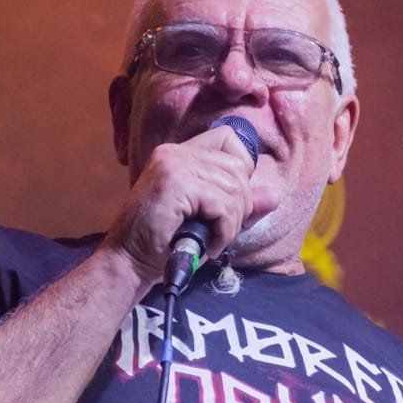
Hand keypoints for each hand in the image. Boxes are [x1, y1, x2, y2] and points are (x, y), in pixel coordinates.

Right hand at [102, 124, 269, 282]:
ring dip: (232, 222)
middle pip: (238, 166)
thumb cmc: (164, 243)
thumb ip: (239, 204)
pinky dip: (224, 230)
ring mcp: (173, 165)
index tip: (230, 202)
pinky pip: (223, 204)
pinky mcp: (175, 184)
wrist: (128, 262)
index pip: (230, 139)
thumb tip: (274, 195)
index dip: (242, 170)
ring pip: (234, 188)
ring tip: (214, 240)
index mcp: (179, 153)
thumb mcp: (208, 219)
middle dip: (241, 204)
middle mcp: (175, 153)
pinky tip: (209, 245)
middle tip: (222, 229)